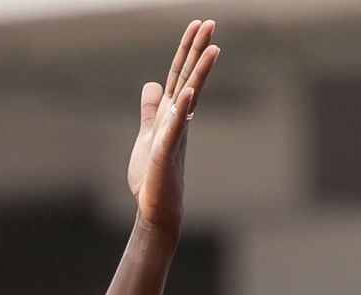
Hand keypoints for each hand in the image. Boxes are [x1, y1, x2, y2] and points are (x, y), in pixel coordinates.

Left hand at [127, 20, 220, 234]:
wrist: (156, 206)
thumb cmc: (152, 174)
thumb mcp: (148, 135)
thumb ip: (151, 111)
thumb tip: (151, 85)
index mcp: (171, 113)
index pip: (180, 75)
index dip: (186, 50)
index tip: (197, 25)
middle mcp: (177, 118)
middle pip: (189, 78)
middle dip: (198, 50)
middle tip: (210, 22)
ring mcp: (174, 133)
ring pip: (189, 97)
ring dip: (200, 72)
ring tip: (212, 47)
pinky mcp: (166, 151)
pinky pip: (175, 127)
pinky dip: (181, 110)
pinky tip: (187, 93)